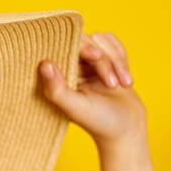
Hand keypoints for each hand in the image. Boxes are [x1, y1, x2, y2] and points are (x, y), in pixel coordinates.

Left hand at [40, 32, 146, 149]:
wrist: (126, 129)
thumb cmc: (98, 122)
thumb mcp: (75, 107)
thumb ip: (57, 88)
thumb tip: (44, 64)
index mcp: (59, 76)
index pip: (66, 46)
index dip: (82, 46)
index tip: (96, 56)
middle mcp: (72, 65)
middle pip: (87, 41)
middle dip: (104, 60)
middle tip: (112, 83)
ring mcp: (90, 62)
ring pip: (103, 41)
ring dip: (117, 62)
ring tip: (122, 84)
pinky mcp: (107, 60)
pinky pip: (114, 45)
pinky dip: (123, 60)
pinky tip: (126, 80)